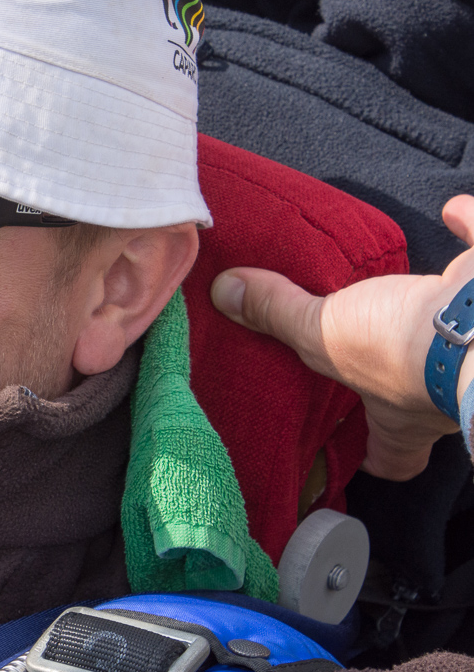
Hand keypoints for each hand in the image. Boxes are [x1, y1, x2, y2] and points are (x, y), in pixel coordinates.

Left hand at [210, 195, 473, 480]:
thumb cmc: (402, 349)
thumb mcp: (322, 334)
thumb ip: (277, 314)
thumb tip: (223, 294)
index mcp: (400, 417)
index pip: (393, 460)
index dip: (379, 461)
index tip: (361, 457)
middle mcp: (443, 392)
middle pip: (427, 402)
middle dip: (406, 381)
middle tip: (377, 359)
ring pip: (461, 342)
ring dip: (434, 313)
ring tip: (401, 287)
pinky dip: (470, 230)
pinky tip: (453, 210)